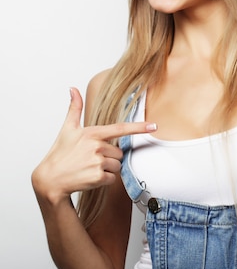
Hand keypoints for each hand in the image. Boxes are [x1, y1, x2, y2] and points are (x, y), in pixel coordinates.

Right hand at [32, 87, 156, 204]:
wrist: (49, 180)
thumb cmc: (60, 153)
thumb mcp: (67, 129)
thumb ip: (74, 108)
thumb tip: (73, 89)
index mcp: (92, 133)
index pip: (120, 129)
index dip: (139, 127)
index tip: (154, 126)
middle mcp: (97, 147)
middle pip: (119, 153)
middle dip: (109, 157)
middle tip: (91, 159)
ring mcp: (97, 162)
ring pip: (117, 166)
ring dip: (107, 169)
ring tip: (89, 168)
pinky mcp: (98, 177)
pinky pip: (112, 178)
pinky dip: (104, 180)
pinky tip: (90, 178)